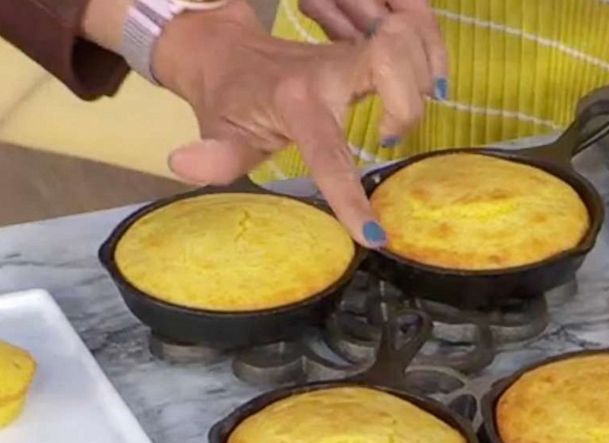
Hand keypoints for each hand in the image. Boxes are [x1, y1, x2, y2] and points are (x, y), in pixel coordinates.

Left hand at [151, 3, 444, 246]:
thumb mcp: (219, 134)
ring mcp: (349, 53)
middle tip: (390, 137)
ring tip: (400, 118)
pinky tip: (418, 90)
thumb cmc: (229, 102)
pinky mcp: (365, 48)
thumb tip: (182, 165)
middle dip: (407, 104)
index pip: (330, 153)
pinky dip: (426, 60)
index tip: (373, 236)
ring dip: (420, 79)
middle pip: (390, 60)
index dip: (351, 198)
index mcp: (294, 101)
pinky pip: (409, 40)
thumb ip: (214, 157)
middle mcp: (328, 70)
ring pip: (406, 42)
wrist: (226, 51)